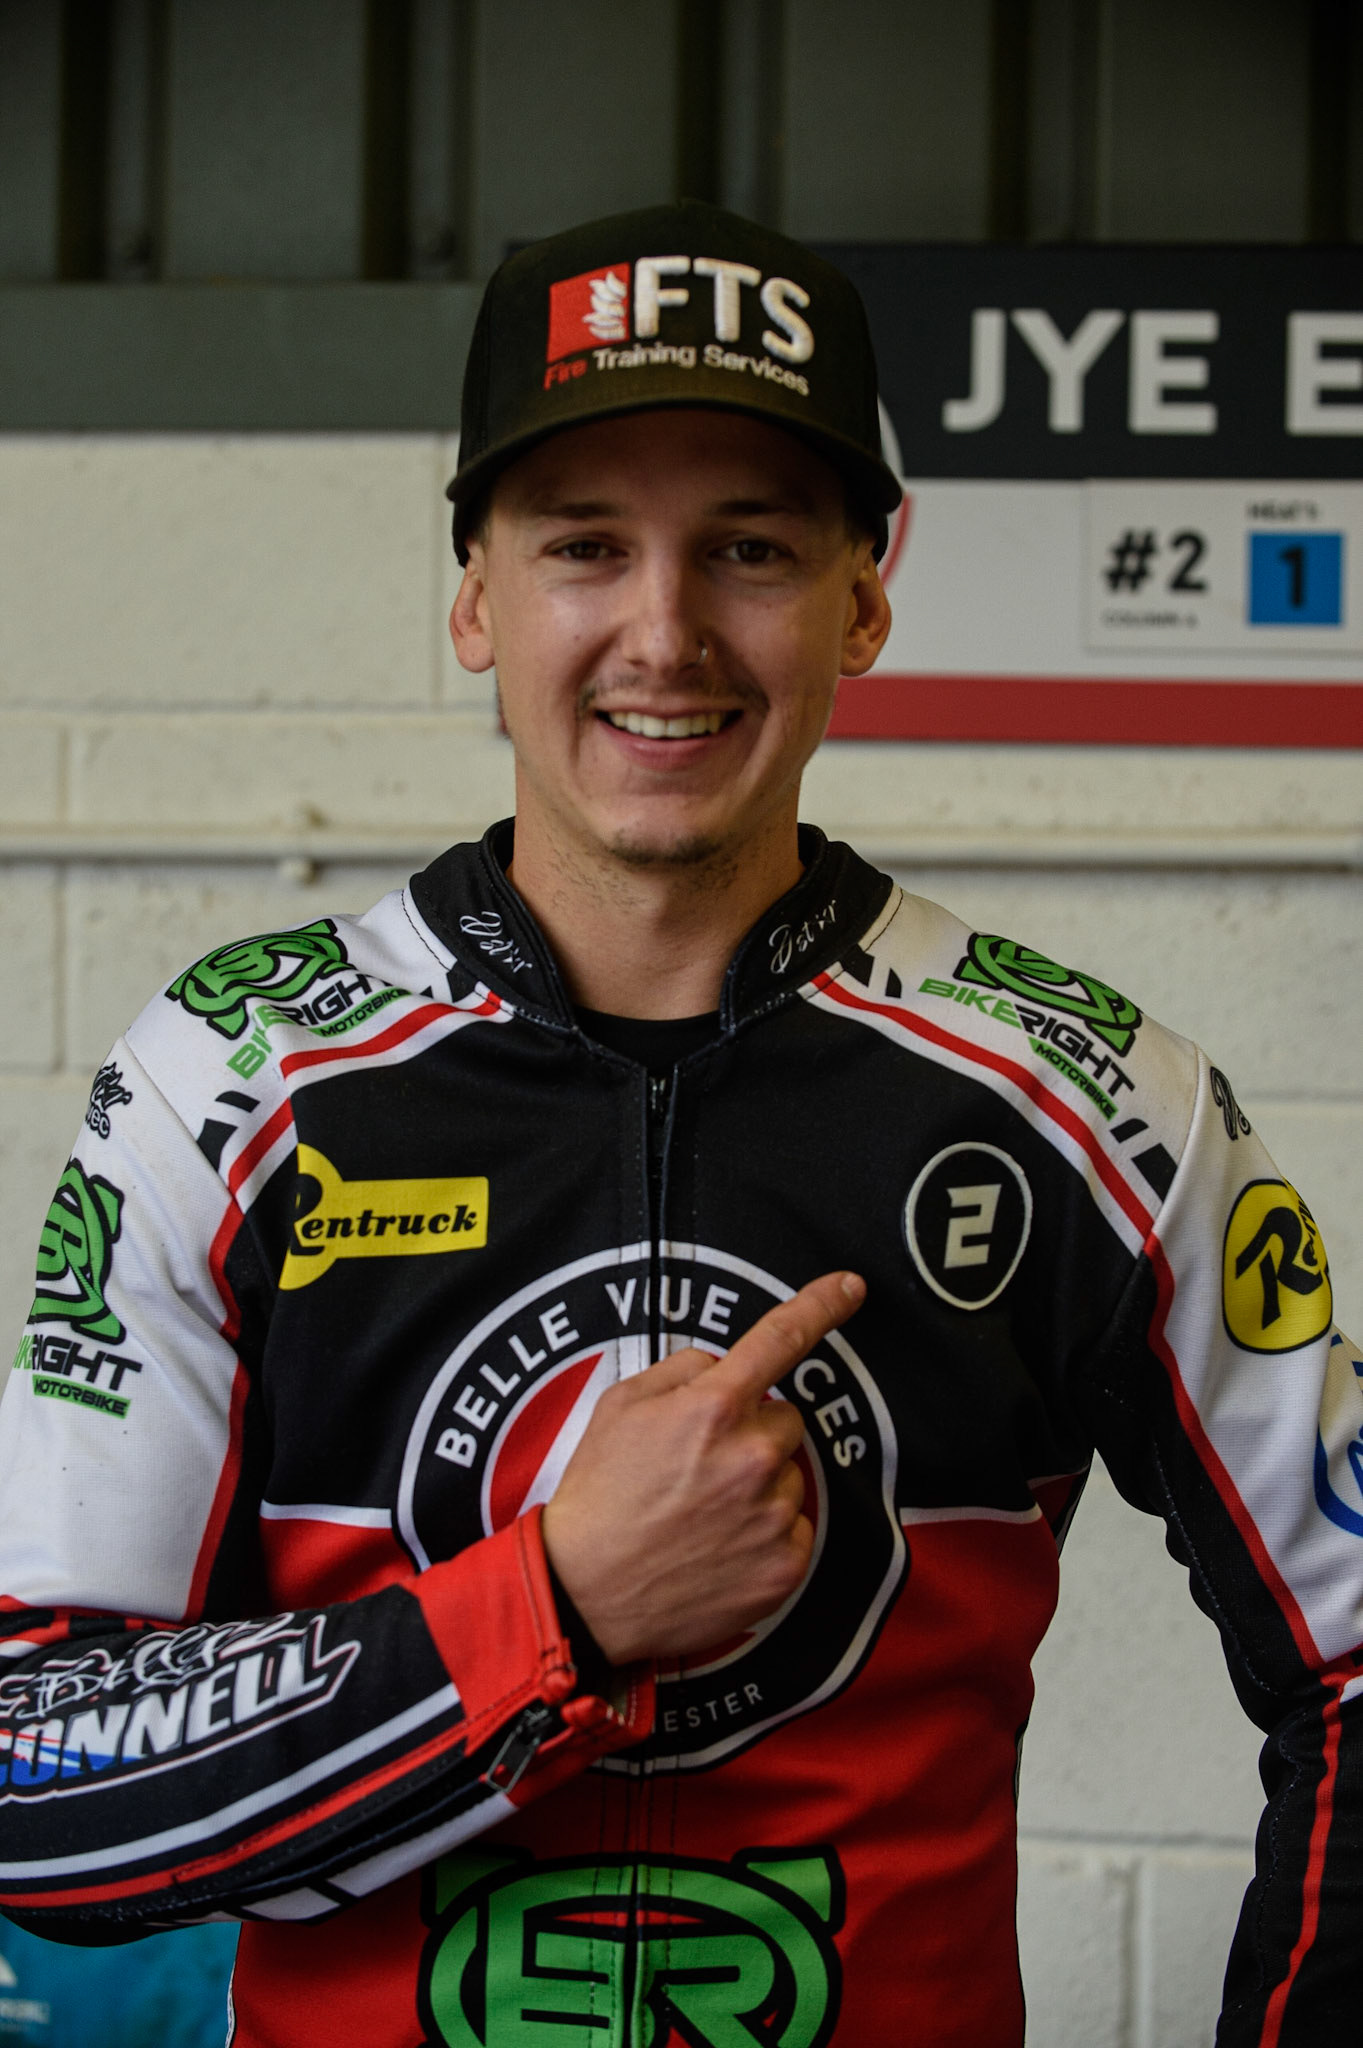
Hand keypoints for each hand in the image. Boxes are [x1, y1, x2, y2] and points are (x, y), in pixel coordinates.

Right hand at [540, 1270, 865, 1665]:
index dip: (822, 1305)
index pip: (780, 1339)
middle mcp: (754, 1456)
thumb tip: (725, 1369)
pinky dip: (765, 1535)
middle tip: (699, 1466)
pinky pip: (795, 1528)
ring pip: (789, 1476)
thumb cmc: (599, 1495)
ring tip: (701, 1514)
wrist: (586, 1592)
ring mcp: (773, 1514)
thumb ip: (684, 1372)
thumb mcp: (620, 1406)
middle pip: (785, 1420)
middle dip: (753, 1433)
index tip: (852, 1286)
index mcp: (713, 1409)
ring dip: (758, 1486)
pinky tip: (719, 1547)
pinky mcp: (785, 1566)